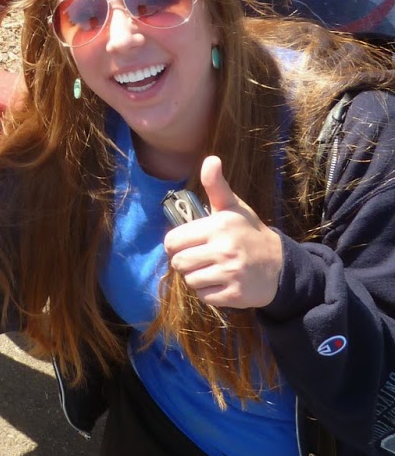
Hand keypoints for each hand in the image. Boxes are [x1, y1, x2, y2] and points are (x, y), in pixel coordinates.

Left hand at [163, 155, 284, 308]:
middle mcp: (224, 250)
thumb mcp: (233, 207)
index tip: (185, 244)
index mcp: (219, 226)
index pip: (173, 241)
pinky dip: (207, 292)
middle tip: (197, 258)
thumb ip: (216, 185)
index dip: (174, 244)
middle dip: (184, 261)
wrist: (281, 265)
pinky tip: (220, 281)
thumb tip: (211, 159)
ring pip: (190, 280)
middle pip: (178, 263)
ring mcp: (230, 274)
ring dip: (195, 277)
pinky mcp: (235, 295)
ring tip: (210, 269)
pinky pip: (203, 296)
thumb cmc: (249, 233)